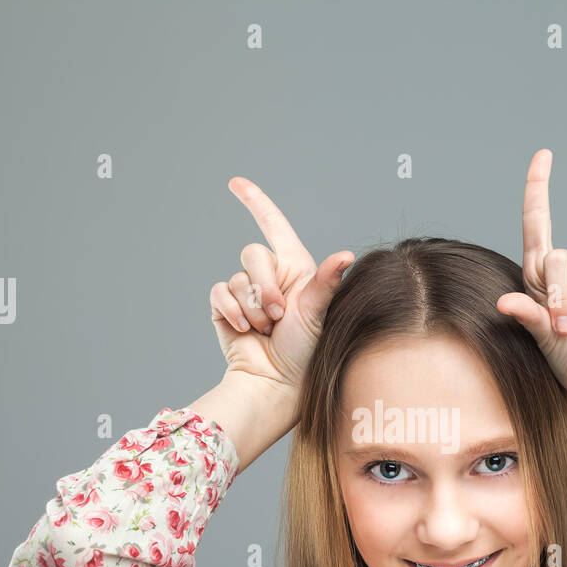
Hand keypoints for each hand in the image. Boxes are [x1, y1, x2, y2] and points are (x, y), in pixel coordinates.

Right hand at [209, 176, 353, 393]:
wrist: (277, 383)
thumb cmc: (306, 352)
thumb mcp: (318, 313)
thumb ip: (326, 282)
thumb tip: (346, 256)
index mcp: (295, 269)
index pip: (273, 225)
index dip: (255, 202)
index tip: (236, 183)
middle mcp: (270, 277)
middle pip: (253, 253)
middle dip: (265, 286)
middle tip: (279, 316)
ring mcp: (247, 293)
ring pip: (238, 278)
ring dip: (253, 307)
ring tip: (267, 329)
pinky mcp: (226, 308)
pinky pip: (220, 292)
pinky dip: (233, 310)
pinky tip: (245, 329)